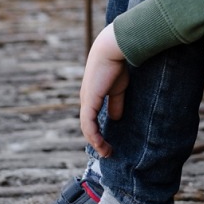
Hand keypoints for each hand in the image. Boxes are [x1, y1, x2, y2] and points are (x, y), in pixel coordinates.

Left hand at [78, 24, 128, 157]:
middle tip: (107, 153)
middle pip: (87, 125)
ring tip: (106, 153)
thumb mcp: (118, 88)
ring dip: (96, 142)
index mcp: (92, 96)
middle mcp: (86, 99)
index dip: (98, 132)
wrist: (111, 50)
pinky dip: (94, 136)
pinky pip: (88, 123)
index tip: (109, 143)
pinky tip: (101, 144)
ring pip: (87, 127)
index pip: (91, 118)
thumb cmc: (116, 65)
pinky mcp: (89, 100)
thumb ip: (115, 103)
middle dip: (96, 141)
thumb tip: (115, 118)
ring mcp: (86, 100)